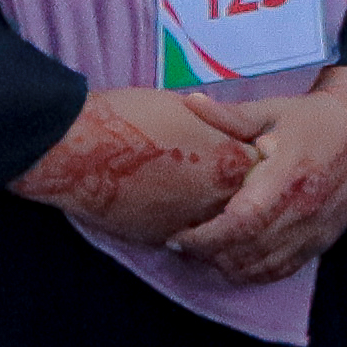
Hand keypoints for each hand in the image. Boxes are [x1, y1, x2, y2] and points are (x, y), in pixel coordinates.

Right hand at [17, 86, 244, 252]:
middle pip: (249, 203)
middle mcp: (218, 196)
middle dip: (245, 194)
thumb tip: (229, 133)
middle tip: (235, 182)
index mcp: (229, 158)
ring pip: (222, 227)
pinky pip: (190, 236)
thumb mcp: (187, 111)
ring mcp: (192, 221)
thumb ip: (217, 127)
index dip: (260, 161)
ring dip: (219, 216)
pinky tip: (180, 209)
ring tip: (207, 199)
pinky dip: (192, 226)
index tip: (256, 154)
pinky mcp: (163, 236)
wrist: (81, 147)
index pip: (265, 169)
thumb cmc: (132, 115)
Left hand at [165, 64, 346, 286]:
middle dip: (207, 255)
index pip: (242, 221)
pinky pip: (283, 270)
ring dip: (228, 266)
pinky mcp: (322, 240)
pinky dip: (255, 274)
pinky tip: (235, 263)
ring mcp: (315, 229)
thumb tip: (189, 102)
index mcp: (287, 174)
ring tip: (204, 253)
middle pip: (247, 251)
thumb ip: (229, 115)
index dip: (206, 237)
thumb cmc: (316, 120)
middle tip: (181, 245)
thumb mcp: (272, 111)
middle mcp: (303, 208)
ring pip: (263, 267)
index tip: (178, 236)